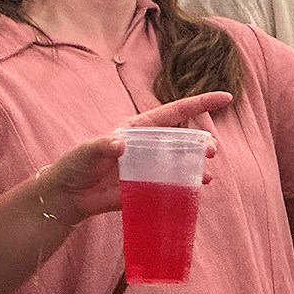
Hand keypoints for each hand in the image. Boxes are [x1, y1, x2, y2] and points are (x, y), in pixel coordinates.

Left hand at [41, 91, 232, 224]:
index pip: (175, 112)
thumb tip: (120, 144)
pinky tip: (198, 188)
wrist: (68, 195)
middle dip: (202, 141)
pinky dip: (187, 185)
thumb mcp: (87, 151)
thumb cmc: (75, 165)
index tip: (226, 98)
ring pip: (182, 161)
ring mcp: (149, 166)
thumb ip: (103, 145)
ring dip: (198, 165)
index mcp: (138, 128)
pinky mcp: (146, 187)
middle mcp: (148, 145)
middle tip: (213, 150)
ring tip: (209, 174)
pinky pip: (172, 185)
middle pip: (183, 138)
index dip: (200, 104)